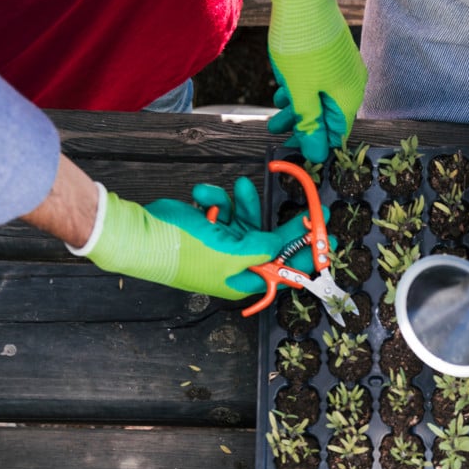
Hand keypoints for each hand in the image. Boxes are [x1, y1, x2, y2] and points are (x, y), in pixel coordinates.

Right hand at [84, 177, 320, 299]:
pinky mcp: (208, 228)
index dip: (305, 256)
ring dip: (243, 203)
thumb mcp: (231, 251)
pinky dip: (217, 201)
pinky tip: (203, 198)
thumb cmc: (183, 249)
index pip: (284, 272)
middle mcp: (234, 266)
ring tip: (239, 188)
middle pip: (270, 244)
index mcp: (242, 280)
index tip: (327, 240)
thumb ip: (262, 247)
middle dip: (282, 224)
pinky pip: (225, 212)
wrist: (141, 233)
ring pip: (247, 222)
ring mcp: (221, 247)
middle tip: (309, 208)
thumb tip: (285, 244)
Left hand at [265, 0, 366, 162]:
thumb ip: (310, 124)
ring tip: (274, 116)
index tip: (296, 151)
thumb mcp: (301, 93)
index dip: (318, 145)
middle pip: (328, 115)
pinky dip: (299, 88)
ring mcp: (341, 65)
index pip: (338, 134)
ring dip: (296, 107)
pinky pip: (316, 79)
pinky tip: (281, 91)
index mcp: (349, 96)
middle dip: (301, 125)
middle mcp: (351, 82)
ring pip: (319, 96)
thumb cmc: (303, 45)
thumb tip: (318, 153)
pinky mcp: (329, 52)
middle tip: (277, 132)